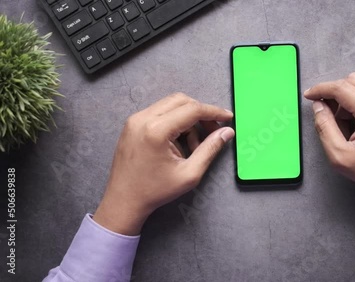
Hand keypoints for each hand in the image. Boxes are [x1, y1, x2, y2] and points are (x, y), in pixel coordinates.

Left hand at [93, 93, 234, 234]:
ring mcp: (135, 119)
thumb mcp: (189, 174)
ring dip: (188, 119)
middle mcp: (143, 118)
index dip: (214, 112)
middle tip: (213, 131)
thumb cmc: (155, 191)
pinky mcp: (132, 124)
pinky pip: (159, 113)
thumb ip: (210, 149)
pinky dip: (174, 122)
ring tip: (193, 146)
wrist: (123, 201)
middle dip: (201, 113)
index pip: (193, 109)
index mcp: (156, 130)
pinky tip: (179, 143)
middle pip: (181, 101)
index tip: (228, 118)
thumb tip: (227, 132)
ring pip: (171, 105)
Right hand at [304, 73, 354, 202]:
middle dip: (335, 93)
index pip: (343, 88)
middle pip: (353, 80)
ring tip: (346, 122)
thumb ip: (324, 127)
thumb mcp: (340, 156)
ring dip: (348, 97)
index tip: (310, 95)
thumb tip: (318, 106)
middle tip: (328, 113)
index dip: (321, 89)